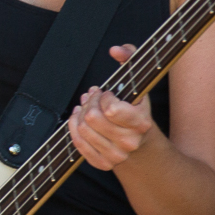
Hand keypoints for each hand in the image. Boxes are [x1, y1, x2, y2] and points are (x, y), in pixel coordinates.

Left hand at [68, 44, 158, 170]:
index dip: (103, 97)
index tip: (108, 94)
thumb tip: (115, 50)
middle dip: (89, 102)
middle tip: (92, 97)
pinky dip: (74, 128)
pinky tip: (80, 119)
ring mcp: (116, 155)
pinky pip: (78, 144)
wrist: (139, 140)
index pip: (110, 109)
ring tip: (86, 107)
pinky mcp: (103, 164)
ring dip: (80, 114)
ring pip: (83, 130)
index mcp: (141, 123)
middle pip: (92, 118)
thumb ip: (130, 56)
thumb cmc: (134, 107)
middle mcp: (130, 142)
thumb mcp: (137, 79)